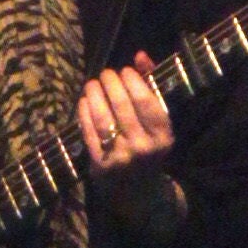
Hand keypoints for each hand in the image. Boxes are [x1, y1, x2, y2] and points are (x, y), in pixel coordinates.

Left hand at [76, 60, 181, 217]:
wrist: (140, 192)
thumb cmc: (150, 147)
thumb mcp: (158, 122)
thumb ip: (151, 86)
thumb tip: (140, 55)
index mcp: (163, 136)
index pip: (145, 101)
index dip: (132, 80)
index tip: (124, 71)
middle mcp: (143, 148)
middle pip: (122, 106)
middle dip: (110, 83)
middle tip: (105, 74)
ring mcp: (120, 158)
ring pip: (103, 118)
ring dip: (94, 94)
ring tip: (93, 83)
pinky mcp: (100, 165)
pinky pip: (89, 132)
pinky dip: (84, 112)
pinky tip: (84, 100)